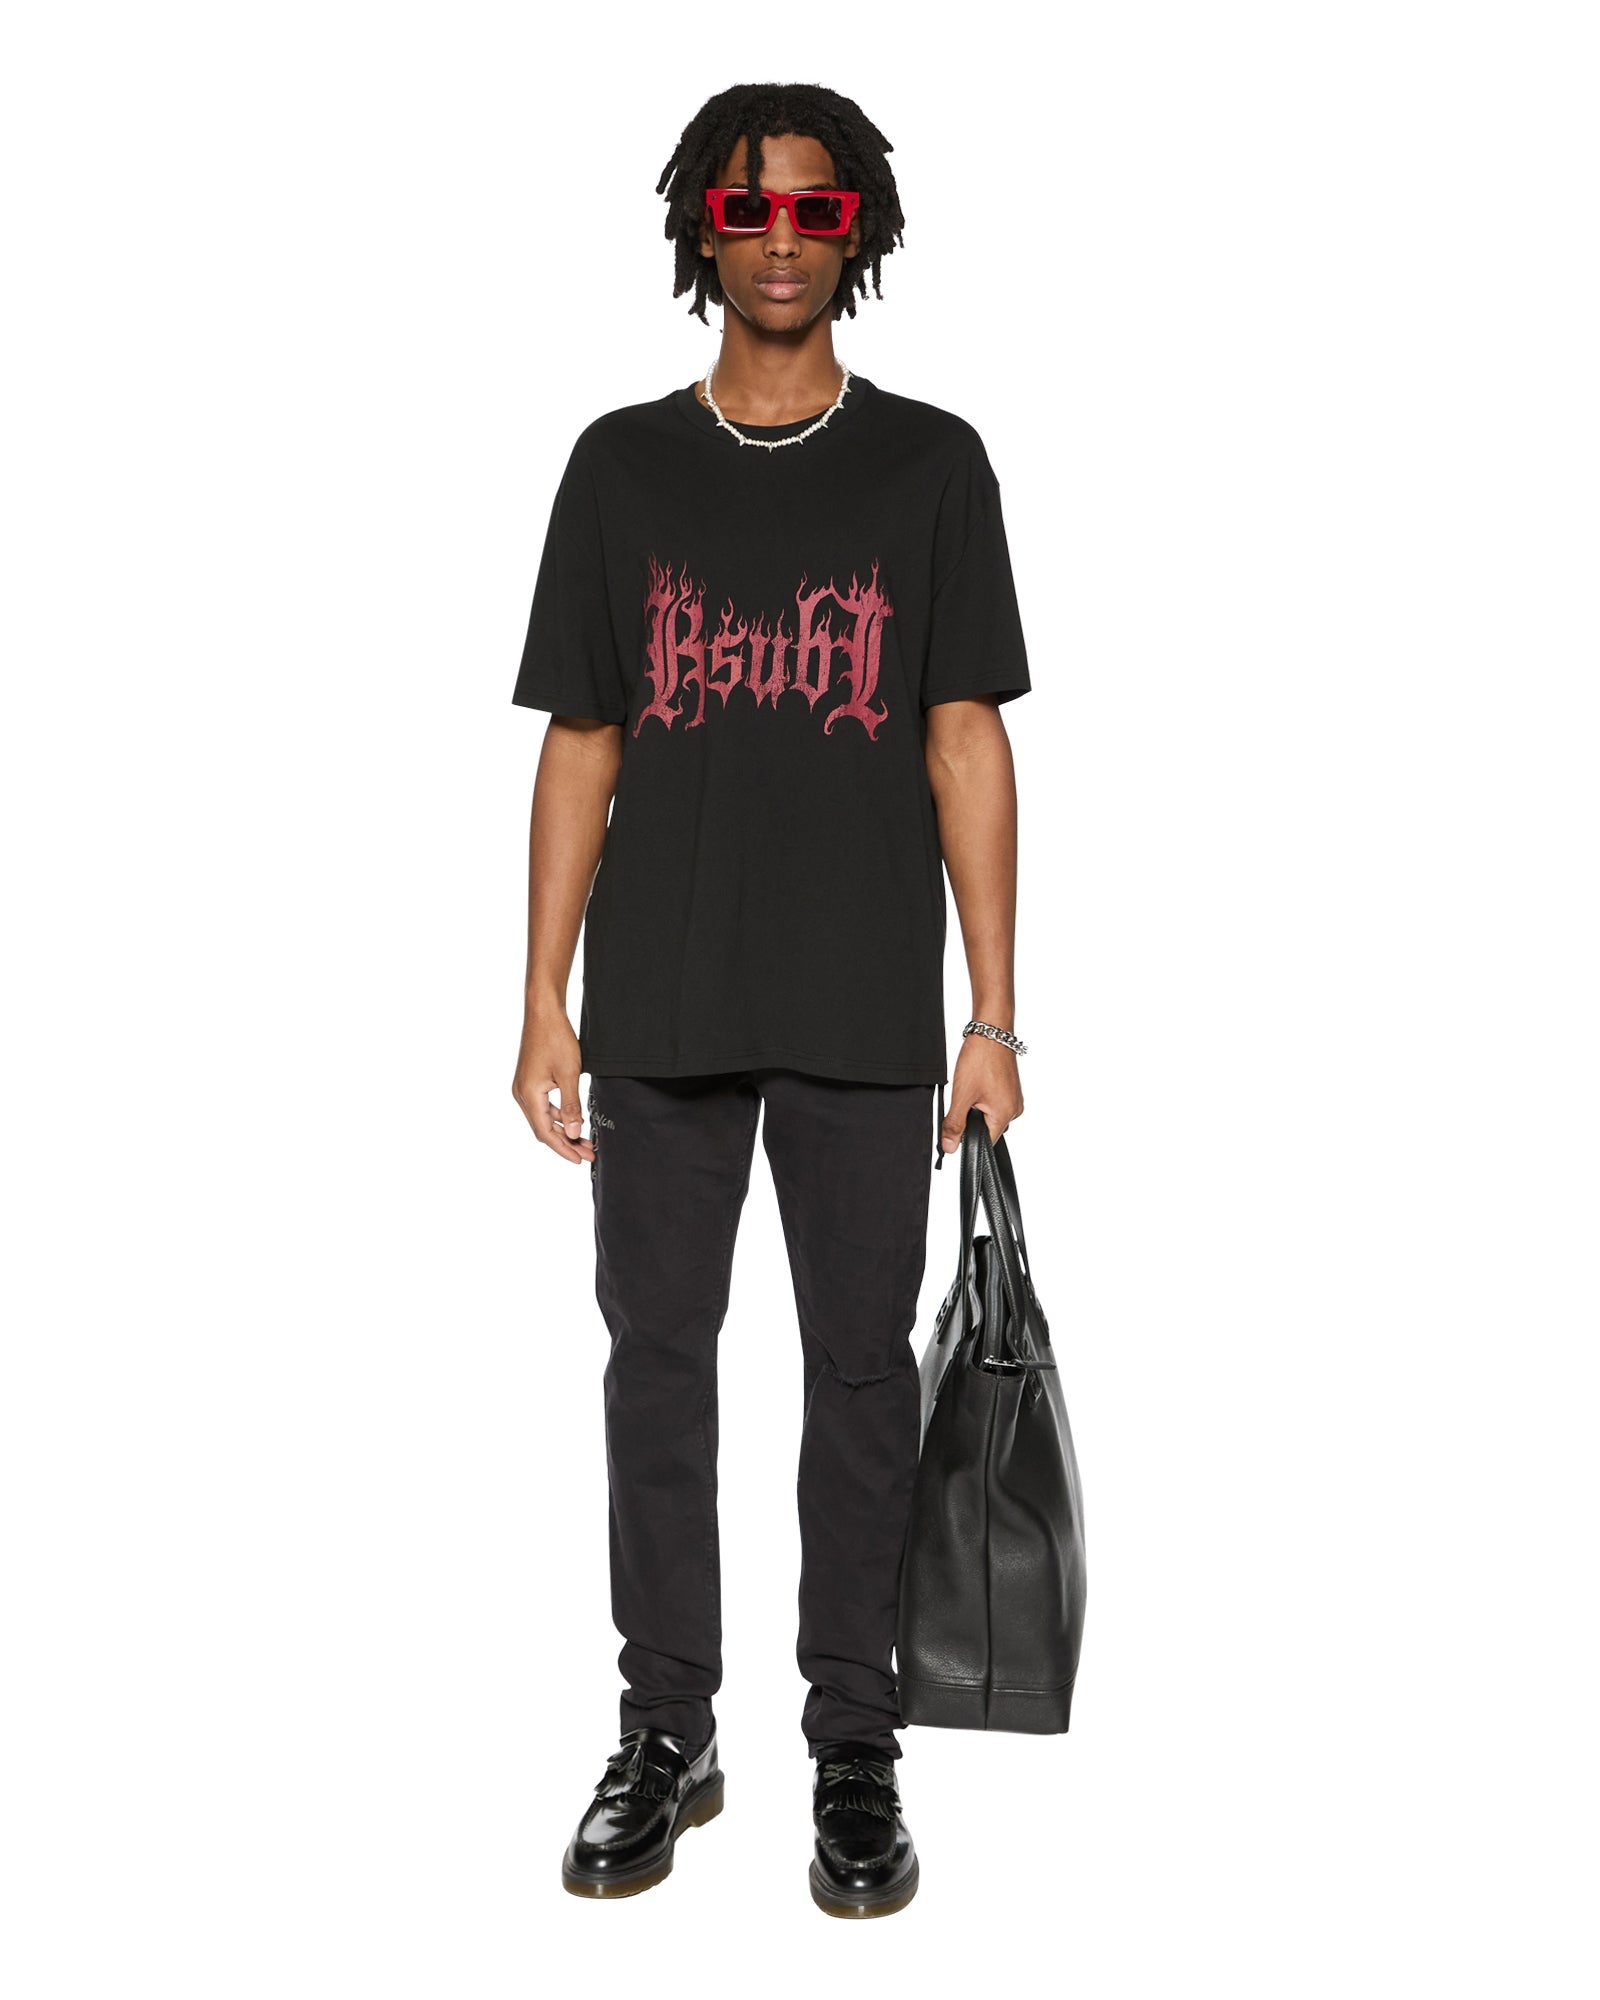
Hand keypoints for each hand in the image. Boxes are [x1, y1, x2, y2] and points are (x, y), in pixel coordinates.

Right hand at [511, 1006, 594, 1164]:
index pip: (546, 1133)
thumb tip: (576, 1133)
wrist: (543, 1013)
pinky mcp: (529, 1080)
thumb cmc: (556, 1039)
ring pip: (544, 1118)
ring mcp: (524, 1087)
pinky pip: (543, 1106)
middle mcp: (522, 1094)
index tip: (580, 1159)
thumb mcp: (569, 1074)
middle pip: (544, 1129)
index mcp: (529, 1095)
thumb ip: (572, 1106)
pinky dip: (559, 1115)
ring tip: (585, 1140)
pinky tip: (574, 1119)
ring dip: (564, 1129)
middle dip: (567, 1142)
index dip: (563, 1148)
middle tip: (589, 1153)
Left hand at [940, 1034, 1023, 1161]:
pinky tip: (977, 1082)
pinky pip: (994, 1102)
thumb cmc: (981, 1059)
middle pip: (987, 1128)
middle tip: (964, 1097)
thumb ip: (955, 1124)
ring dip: (976, 1106)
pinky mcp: (1010, 1089)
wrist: (991, 1031)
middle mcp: (1014, 1109)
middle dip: (971, 1119)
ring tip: (972, 1086)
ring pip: (989, 1114)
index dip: (968, 1138)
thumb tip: (950, 1148)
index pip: (985, 1142)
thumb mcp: (962, 1095)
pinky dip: (982, 1097)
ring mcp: (1014, 1098)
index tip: (957, 1125)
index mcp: (1005, 1115)